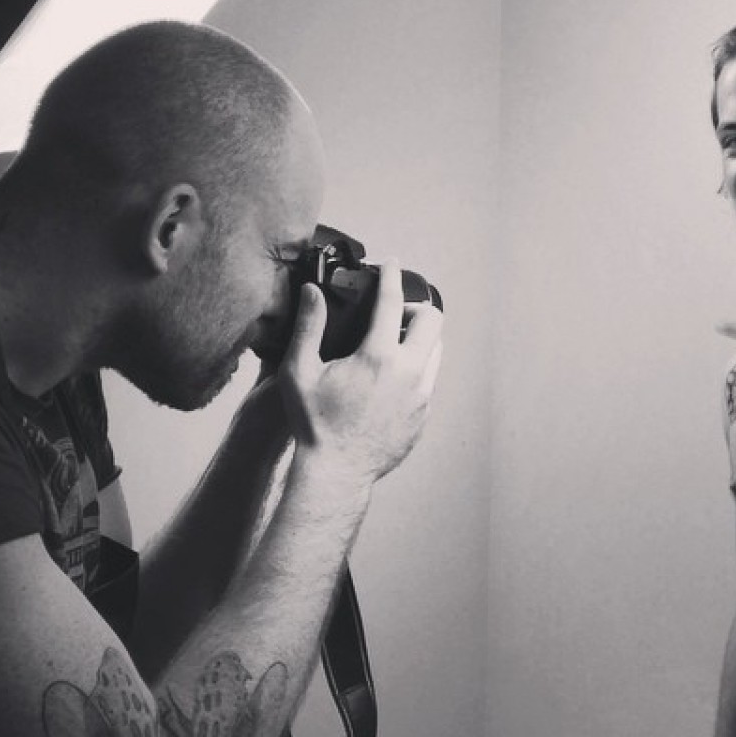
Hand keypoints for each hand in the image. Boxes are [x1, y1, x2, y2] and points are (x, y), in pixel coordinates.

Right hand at [276, 259, 443, 482]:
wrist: (337, 472)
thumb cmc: (315, 424)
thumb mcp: (300, 372)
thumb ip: (308, 327)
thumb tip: (312, 292)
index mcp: (377, 357)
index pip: (393, 301)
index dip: (392, 275)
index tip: (392, 264)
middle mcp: (408, 373)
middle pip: (432, 320)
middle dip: (414, 308)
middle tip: (392, 314)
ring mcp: (421, 396)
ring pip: (436, 350)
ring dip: (418, 339)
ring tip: (391, 344)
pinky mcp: (423, 415)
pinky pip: (429, 380)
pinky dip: (416, 369)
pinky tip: (391, 378)